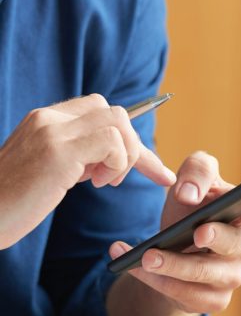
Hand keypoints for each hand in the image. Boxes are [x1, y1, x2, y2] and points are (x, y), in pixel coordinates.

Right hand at [0, 94, 175, 248]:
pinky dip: (117, 163)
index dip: (130, 139)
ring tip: (103, 182)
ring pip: (118, 122)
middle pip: (115, 113)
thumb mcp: (48, 171)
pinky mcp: (57, 153)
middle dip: (134, 147)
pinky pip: (111, 142)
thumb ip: (76, 157)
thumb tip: (109, 157)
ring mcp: (52, 133)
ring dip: (124, 156)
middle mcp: (49, 119)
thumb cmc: (12, 202)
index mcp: (46, 121)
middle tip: (116, 179)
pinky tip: (97, 183)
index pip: (101, 112)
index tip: (153, 168)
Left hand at [110, 151, 240, 314]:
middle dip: (216, 238)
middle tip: (197, 234)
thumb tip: (190, 195)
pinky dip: (155, 281)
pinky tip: (133, 267)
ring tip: (145, 256)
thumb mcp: (190, 180)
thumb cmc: (189, 207)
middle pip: (234, 244)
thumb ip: (196, 171)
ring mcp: (231, 276)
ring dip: (173, 265)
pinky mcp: (212, 300)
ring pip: (203, 274)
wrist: (170, 245)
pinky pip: (184, 295)